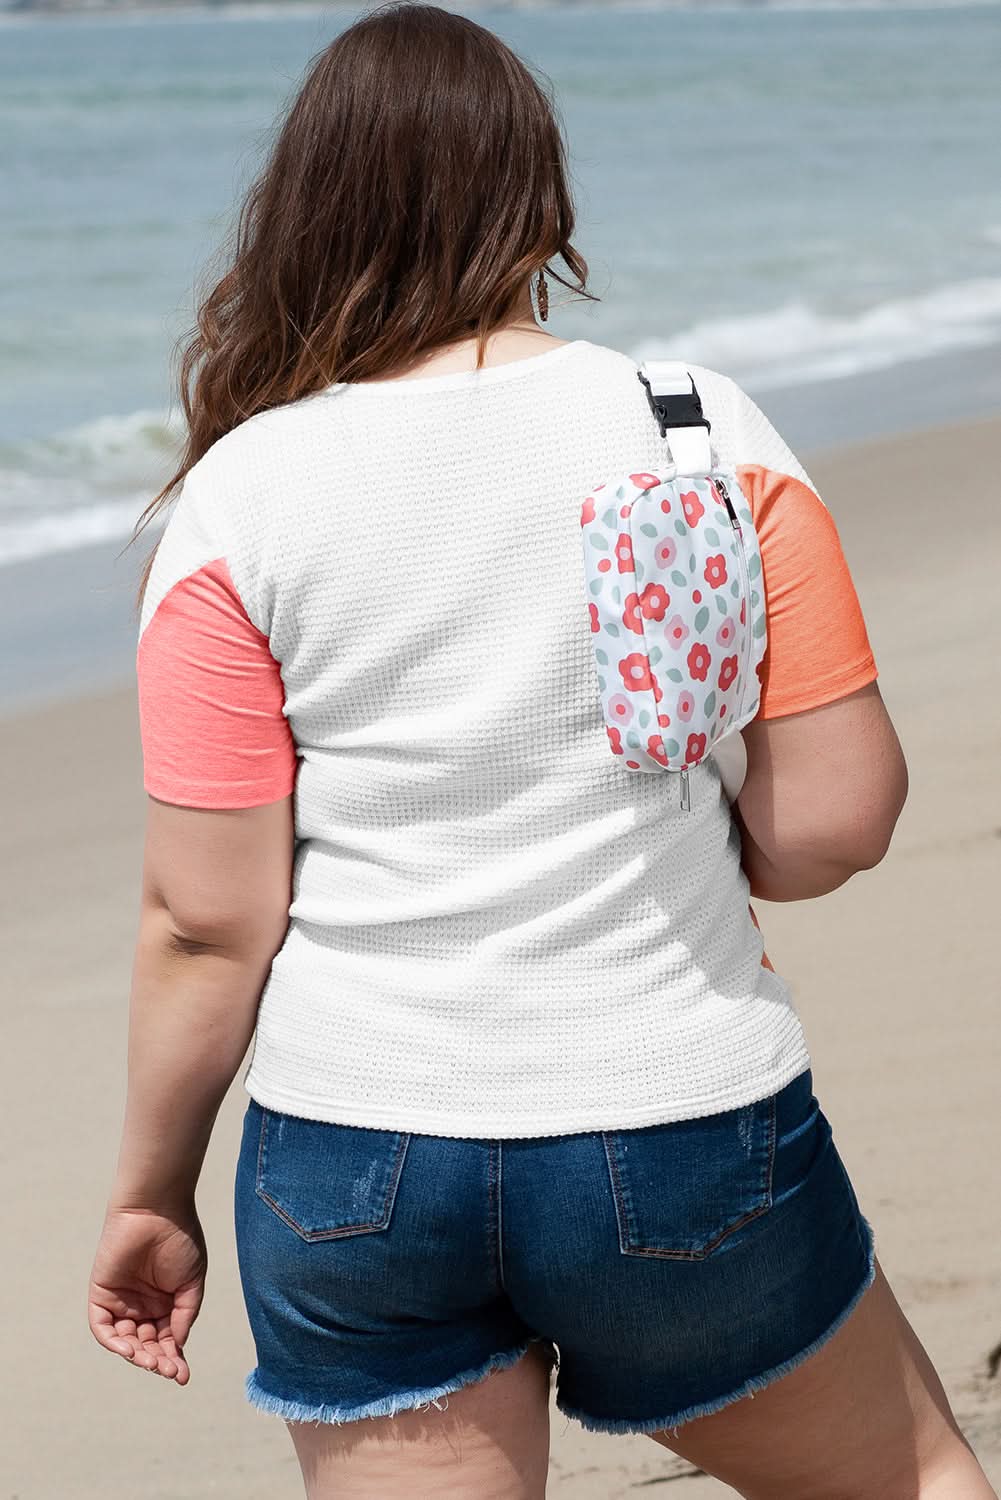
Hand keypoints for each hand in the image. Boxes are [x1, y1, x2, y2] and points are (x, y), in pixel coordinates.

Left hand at [88, 1204, 206, 1383]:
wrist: (158, 1210)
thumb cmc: (180, 1240)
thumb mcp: (192, 1283)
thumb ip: (184, 1315)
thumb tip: (177, 1347)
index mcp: (166, 1303)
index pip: (167, 1340)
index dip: (174, 1359)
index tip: (183, 1377)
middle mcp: (143, 1306)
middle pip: (147, 1345)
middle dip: (158, 1360)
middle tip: (168, 1370)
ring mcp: (122, 1302)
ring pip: (125, 1341)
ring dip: (138, 1356)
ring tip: (153, 1362)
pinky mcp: (101, 1295)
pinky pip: (103, 1328)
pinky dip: (114, 1343)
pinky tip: (130, 1350)